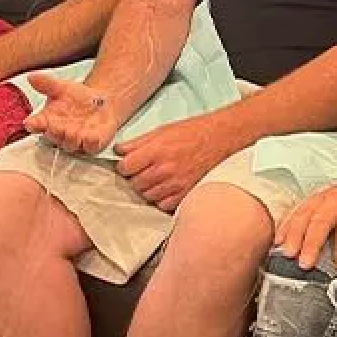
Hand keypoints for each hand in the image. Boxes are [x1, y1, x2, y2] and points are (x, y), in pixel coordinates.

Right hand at [23, 74, 119, 154]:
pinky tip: (91, 137)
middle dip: (54, 132)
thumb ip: (46, 83)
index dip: (33, 125)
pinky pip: (91, 147)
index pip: (36, 125)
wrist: (101, 100)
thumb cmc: (77, 97)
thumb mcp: (61, 87)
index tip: (30, 123)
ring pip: (70, 144)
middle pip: (53, 137)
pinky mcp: (93, 143)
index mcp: (48, 120)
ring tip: (72, 131)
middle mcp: (60, 133)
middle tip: (54, 126)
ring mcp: (76, 140)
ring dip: (71, 139)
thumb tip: (31, 77)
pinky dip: (91, 143)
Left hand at [113, 113, 237, 212]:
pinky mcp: (185, 194)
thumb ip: (137, 143)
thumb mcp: (160, 131)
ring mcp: (175, 184)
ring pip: (147, 196)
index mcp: (155, 151)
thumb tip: (118, 151)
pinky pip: (163, 205)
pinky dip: (160, 199)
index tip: (127, 165)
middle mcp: (164, 170)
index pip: (125, 167)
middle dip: (134, 178)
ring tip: (152, 179)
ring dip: (146, 189)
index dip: (123, 166)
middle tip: (140, 172)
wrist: (218, 139)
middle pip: (135, 184)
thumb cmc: (189, 132)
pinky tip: (163, 188)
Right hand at [275, 175, 336, 274]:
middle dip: (311, 242)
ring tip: (287, 253)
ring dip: (294, 233)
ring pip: (304, 213)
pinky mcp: (312, 198)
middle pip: (320, 219)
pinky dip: (286, 225)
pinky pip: (296, 210)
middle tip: (305, 263)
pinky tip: (279, 239)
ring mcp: (321, 195)